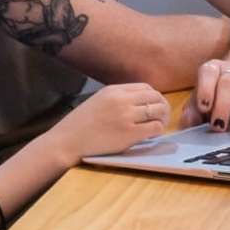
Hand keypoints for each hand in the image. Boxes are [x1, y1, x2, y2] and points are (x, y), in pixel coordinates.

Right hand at [52, 81, 174, 161]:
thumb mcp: (98, 101)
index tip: (154, 106)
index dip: (154, 97)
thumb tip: (139, 102)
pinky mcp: (129, 133)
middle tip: (162, 117)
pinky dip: (158, 131)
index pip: (145, 88)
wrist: (66, 141)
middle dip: (163, 106)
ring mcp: (126, 116)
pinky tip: (152, 135)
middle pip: (155, 97)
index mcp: (113, 90)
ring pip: (158, 111)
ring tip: (158, 126)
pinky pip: (155, 128)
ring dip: (162, 119)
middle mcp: (122, 100)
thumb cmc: (79, 125)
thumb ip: (117, 98)